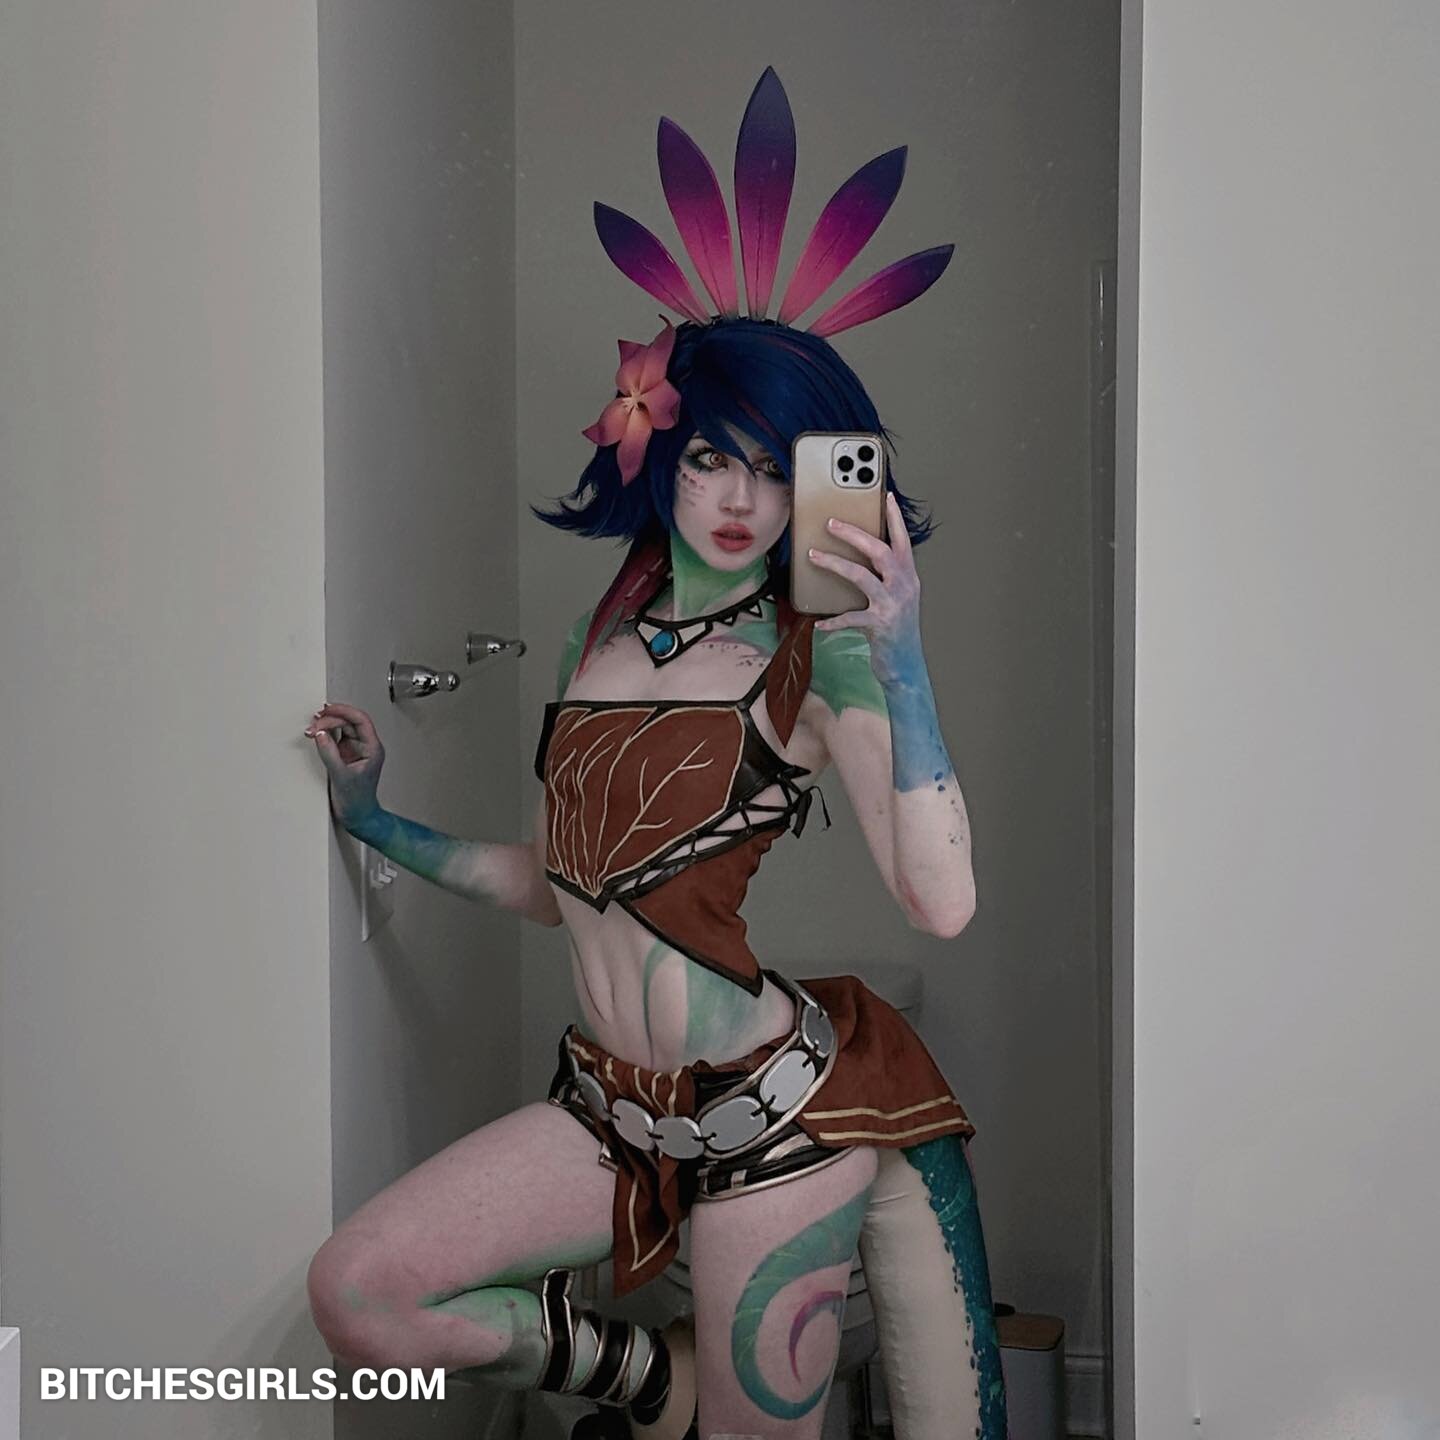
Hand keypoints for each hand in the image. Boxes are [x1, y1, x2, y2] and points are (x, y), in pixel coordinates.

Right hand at [303, 701, 385, 832]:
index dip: (344, 711)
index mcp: (372, 748)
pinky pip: (336, 738)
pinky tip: (316, 734)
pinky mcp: (345, 756)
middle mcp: (365, 746)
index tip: (327, 710)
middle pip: (349, 722)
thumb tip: (320, 734)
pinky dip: (325, 734)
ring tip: (311, 728)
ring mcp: (355, 750)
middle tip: (313, 725)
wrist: (358, 816)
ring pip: (342, 728)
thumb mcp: (341, 776)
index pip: (360, 720)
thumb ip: (330, 754)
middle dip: (330, 720)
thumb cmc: (357, 801)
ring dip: (326, 725)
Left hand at [808, 492, 924, 685]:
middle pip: (880, 551)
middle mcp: (903, 587)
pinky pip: (851, 617)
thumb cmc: (896, 630)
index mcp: (908, 577)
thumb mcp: (896, 599)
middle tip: (831, 523)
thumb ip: (884, 578)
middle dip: (854, 534)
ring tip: (813, 555)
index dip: (895, 518)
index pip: (902, 541)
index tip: (886, 497)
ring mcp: (892, 605)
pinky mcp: (879, 625)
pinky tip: (819, 623)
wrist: (905, 666)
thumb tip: (856, 558)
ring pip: (862, 576)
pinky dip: (833, 621)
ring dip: (835, 564)